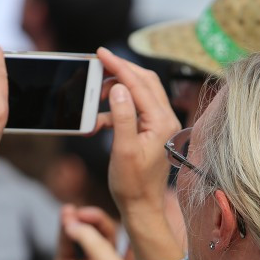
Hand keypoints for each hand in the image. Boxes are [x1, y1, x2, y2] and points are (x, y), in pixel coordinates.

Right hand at [95, 48, 184, 259]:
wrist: (141, 207)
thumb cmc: (132, 184)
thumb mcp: (123, 150)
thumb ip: (122, 117)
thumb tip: (119, 88)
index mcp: (162, 121)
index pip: (139, 84)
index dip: (118, 66)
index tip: (100, 53)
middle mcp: (165, 119)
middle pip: (144, 81)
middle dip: (120, 71)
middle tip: (98, 63)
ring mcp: (159, 125)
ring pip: (139, 94)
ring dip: (117, 91)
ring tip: (95, 97)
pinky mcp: (150, 132)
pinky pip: (133, 110)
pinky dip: (115, 110)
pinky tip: (97, 123)